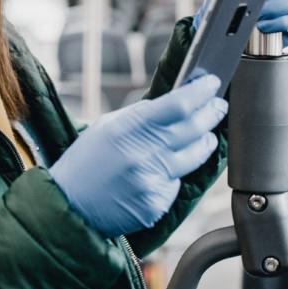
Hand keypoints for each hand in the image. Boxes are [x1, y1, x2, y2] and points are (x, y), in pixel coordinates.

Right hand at [49, 75, 226, 236]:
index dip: (201, 92)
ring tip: (206, 134)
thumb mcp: (107, 126)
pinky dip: (177, 173)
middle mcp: (143, 154)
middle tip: (218, 105)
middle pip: (194, 128)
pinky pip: (177, 183)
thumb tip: (174, 101)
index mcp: (128, 129)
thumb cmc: (86, 162)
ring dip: (205, 141)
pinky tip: (167, 169)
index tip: (211, 83)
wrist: (69, 205)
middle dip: (211, 113)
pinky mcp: (156, 203)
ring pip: (195, 156)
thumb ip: (140, 115)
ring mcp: (151, 181)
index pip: (178, 105)